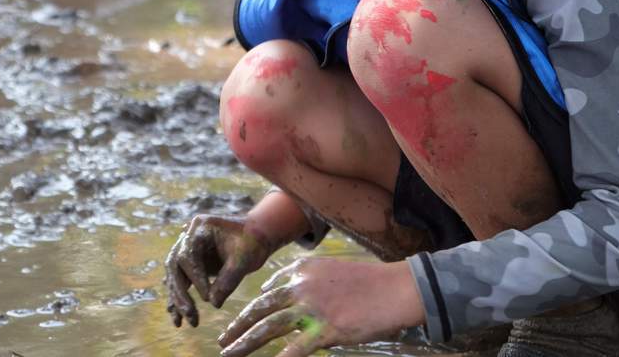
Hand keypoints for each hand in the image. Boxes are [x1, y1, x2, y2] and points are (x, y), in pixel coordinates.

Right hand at [164, 214, 279, 326]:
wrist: (257, 235)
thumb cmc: (253, 241)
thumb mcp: (245, 258)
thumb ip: (229, 279)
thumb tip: (214, 303)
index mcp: (200, 227)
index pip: (189, 255)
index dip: (195, 278)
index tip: (206, 298)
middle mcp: (188, 237)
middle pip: (174, 265)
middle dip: (180, 292)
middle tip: (190, 313)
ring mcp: (187, 250)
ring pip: (174, 276)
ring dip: (177, 299)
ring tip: (180, 322)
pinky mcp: (190, 265)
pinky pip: (180, 282)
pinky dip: (178, 299)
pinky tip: (177, 317)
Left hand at [217, 257, 421, 356]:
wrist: (396, 289)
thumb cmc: (367, 282)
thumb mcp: (330, 271)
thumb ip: (303, 281)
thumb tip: (277, 294)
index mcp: (302, 270)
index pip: (269, 290)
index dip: (252, 308)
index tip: (240, 322)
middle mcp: (301, 286)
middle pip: (261, 309)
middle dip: (238, 326)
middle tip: (223, 339)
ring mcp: (312, 309)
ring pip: (268, 328)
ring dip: (245, 343)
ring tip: (229, 353)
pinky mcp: (326, 331)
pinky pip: (296, 349)